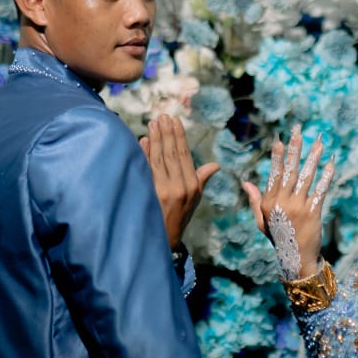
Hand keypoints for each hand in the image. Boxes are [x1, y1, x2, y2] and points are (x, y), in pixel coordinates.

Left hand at [140, 114, 219, 247]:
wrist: (163, 241)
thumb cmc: (179, 218)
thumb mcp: (195, 200)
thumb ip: (201, 179)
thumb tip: (215, 165)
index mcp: (192, 186)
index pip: (184, 155)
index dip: (179, 137)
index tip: (174, 121)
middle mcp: (179, 187)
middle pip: (171, 154)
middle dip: (166, 133)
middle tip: (161, 116)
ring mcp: (163, 192)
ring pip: (158, 159)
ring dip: (155, 139)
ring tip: (152, 123)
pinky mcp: (149, 196)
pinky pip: (146, 170)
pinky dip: (144, 155)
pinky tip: (143, 141)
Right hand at [242, 125, 334, 279]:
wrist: (295, 257)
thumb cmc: (277, 237)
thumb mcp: (262, 220)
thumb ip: (255, 200)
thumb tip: (245, 182)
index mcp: (269, 202)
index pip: (274, 174)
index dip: (277, 156)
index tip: (280, 140)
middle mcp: (282, 202)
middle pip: (290, 171)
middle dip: (295, 150)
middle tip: (299, 132)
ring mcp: (298, 207)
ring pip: (307, 177)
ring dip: (313, 158)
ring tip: (319, 142)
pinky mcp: (313, 212)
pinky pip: (320, 190)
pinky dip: (326, 176)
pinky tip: (331, 162)